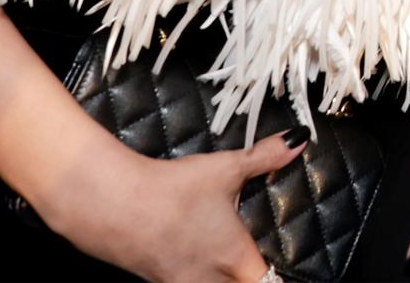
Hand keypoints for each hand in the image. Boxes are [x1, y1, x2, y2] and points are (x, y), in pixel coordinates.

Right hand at [40, 132, 302, 282]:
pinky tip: (195, 259)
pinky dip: (197, 277)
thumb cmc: (171, 190)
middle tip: (258, 264)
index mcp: (236, 258)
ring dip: (222, 279)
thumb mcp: (226, 169)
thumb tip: (297, 141)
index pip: (269, 282)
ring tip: (226, 262)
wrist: (112, 205)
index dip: (278, 274)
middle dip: (252, 277)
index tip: (280, 266)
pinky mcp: (158, 282)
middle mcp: (211, 280)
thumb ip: (267, 156)